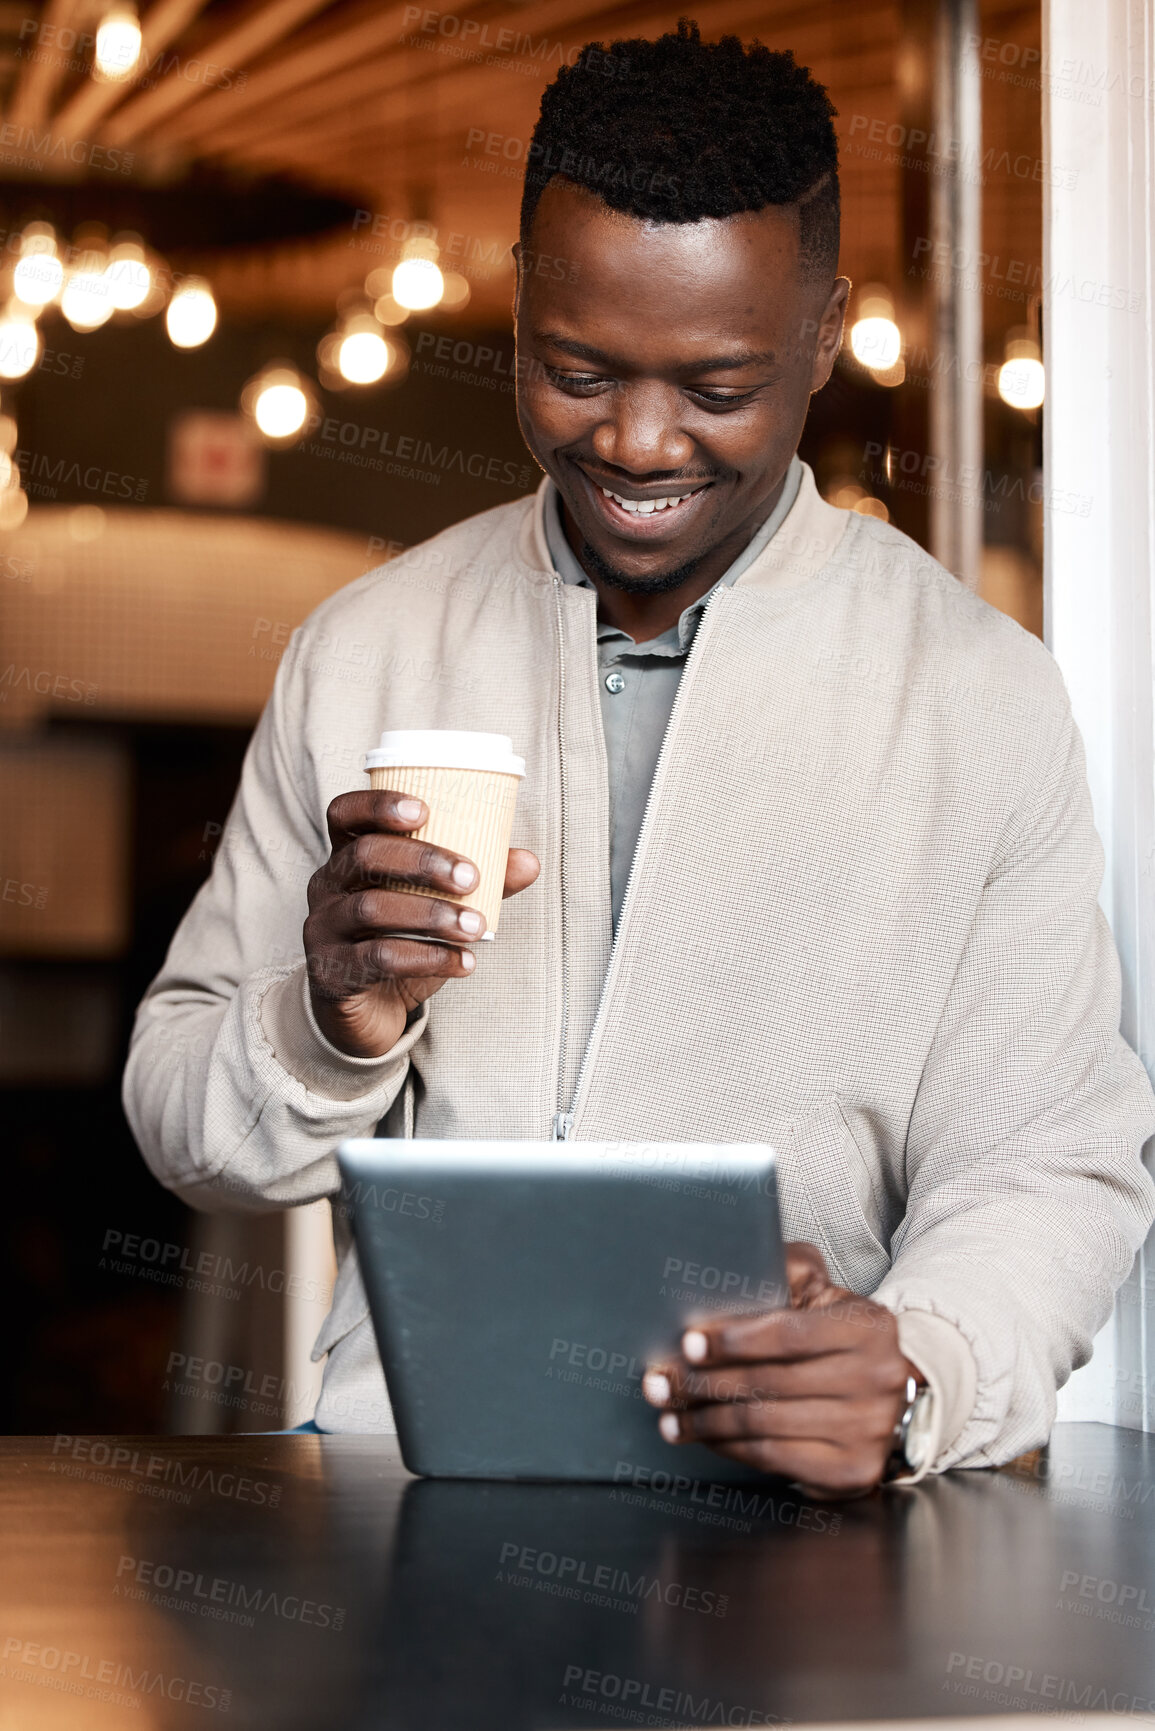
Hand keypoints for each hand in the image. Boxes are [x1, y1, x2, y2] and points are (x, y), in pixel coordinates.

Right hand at [304, 788, 539, 1057]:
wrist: (369, 1011)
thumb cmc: (401, 942)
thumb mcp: (435, 906)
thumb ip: (478, 882)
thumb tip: (529, 862)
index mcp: (347, 856)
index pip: (346, 814)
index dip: (378, 805)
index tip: (424, 810)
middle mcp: (326, 886)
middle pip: (364, 856)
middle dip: (420, 860)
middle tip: (469, 876)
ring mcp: (323, 929)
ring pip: (370, 908)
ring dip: (431, 914)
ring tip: (476, 927)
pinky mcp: (332, 972)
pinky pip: (378, 959)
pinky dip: (429, 958)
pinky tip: (464, 963)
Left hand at [642, 1242, 920, 1496]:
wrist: (890, 1394)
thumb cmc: (840, 1338)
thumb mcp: (823, 1293)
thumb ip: (785, 1272)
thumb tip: (729, 1266)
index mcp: (868, 1328)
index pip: (789, 1334)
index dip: (734, 1341)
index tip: (689, 1343)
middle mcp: (876, 1380)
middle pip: (769, 1383)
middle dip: (703, 1383)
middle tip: (659, 1381)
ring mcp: (867, 1430)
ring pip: (764, 1424)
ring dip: (706, 1420)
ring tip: (670, 1413)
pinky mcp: (852, 1472)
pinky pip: (774, 1459)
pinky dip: (729, 1447)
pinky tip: (704, 1436)